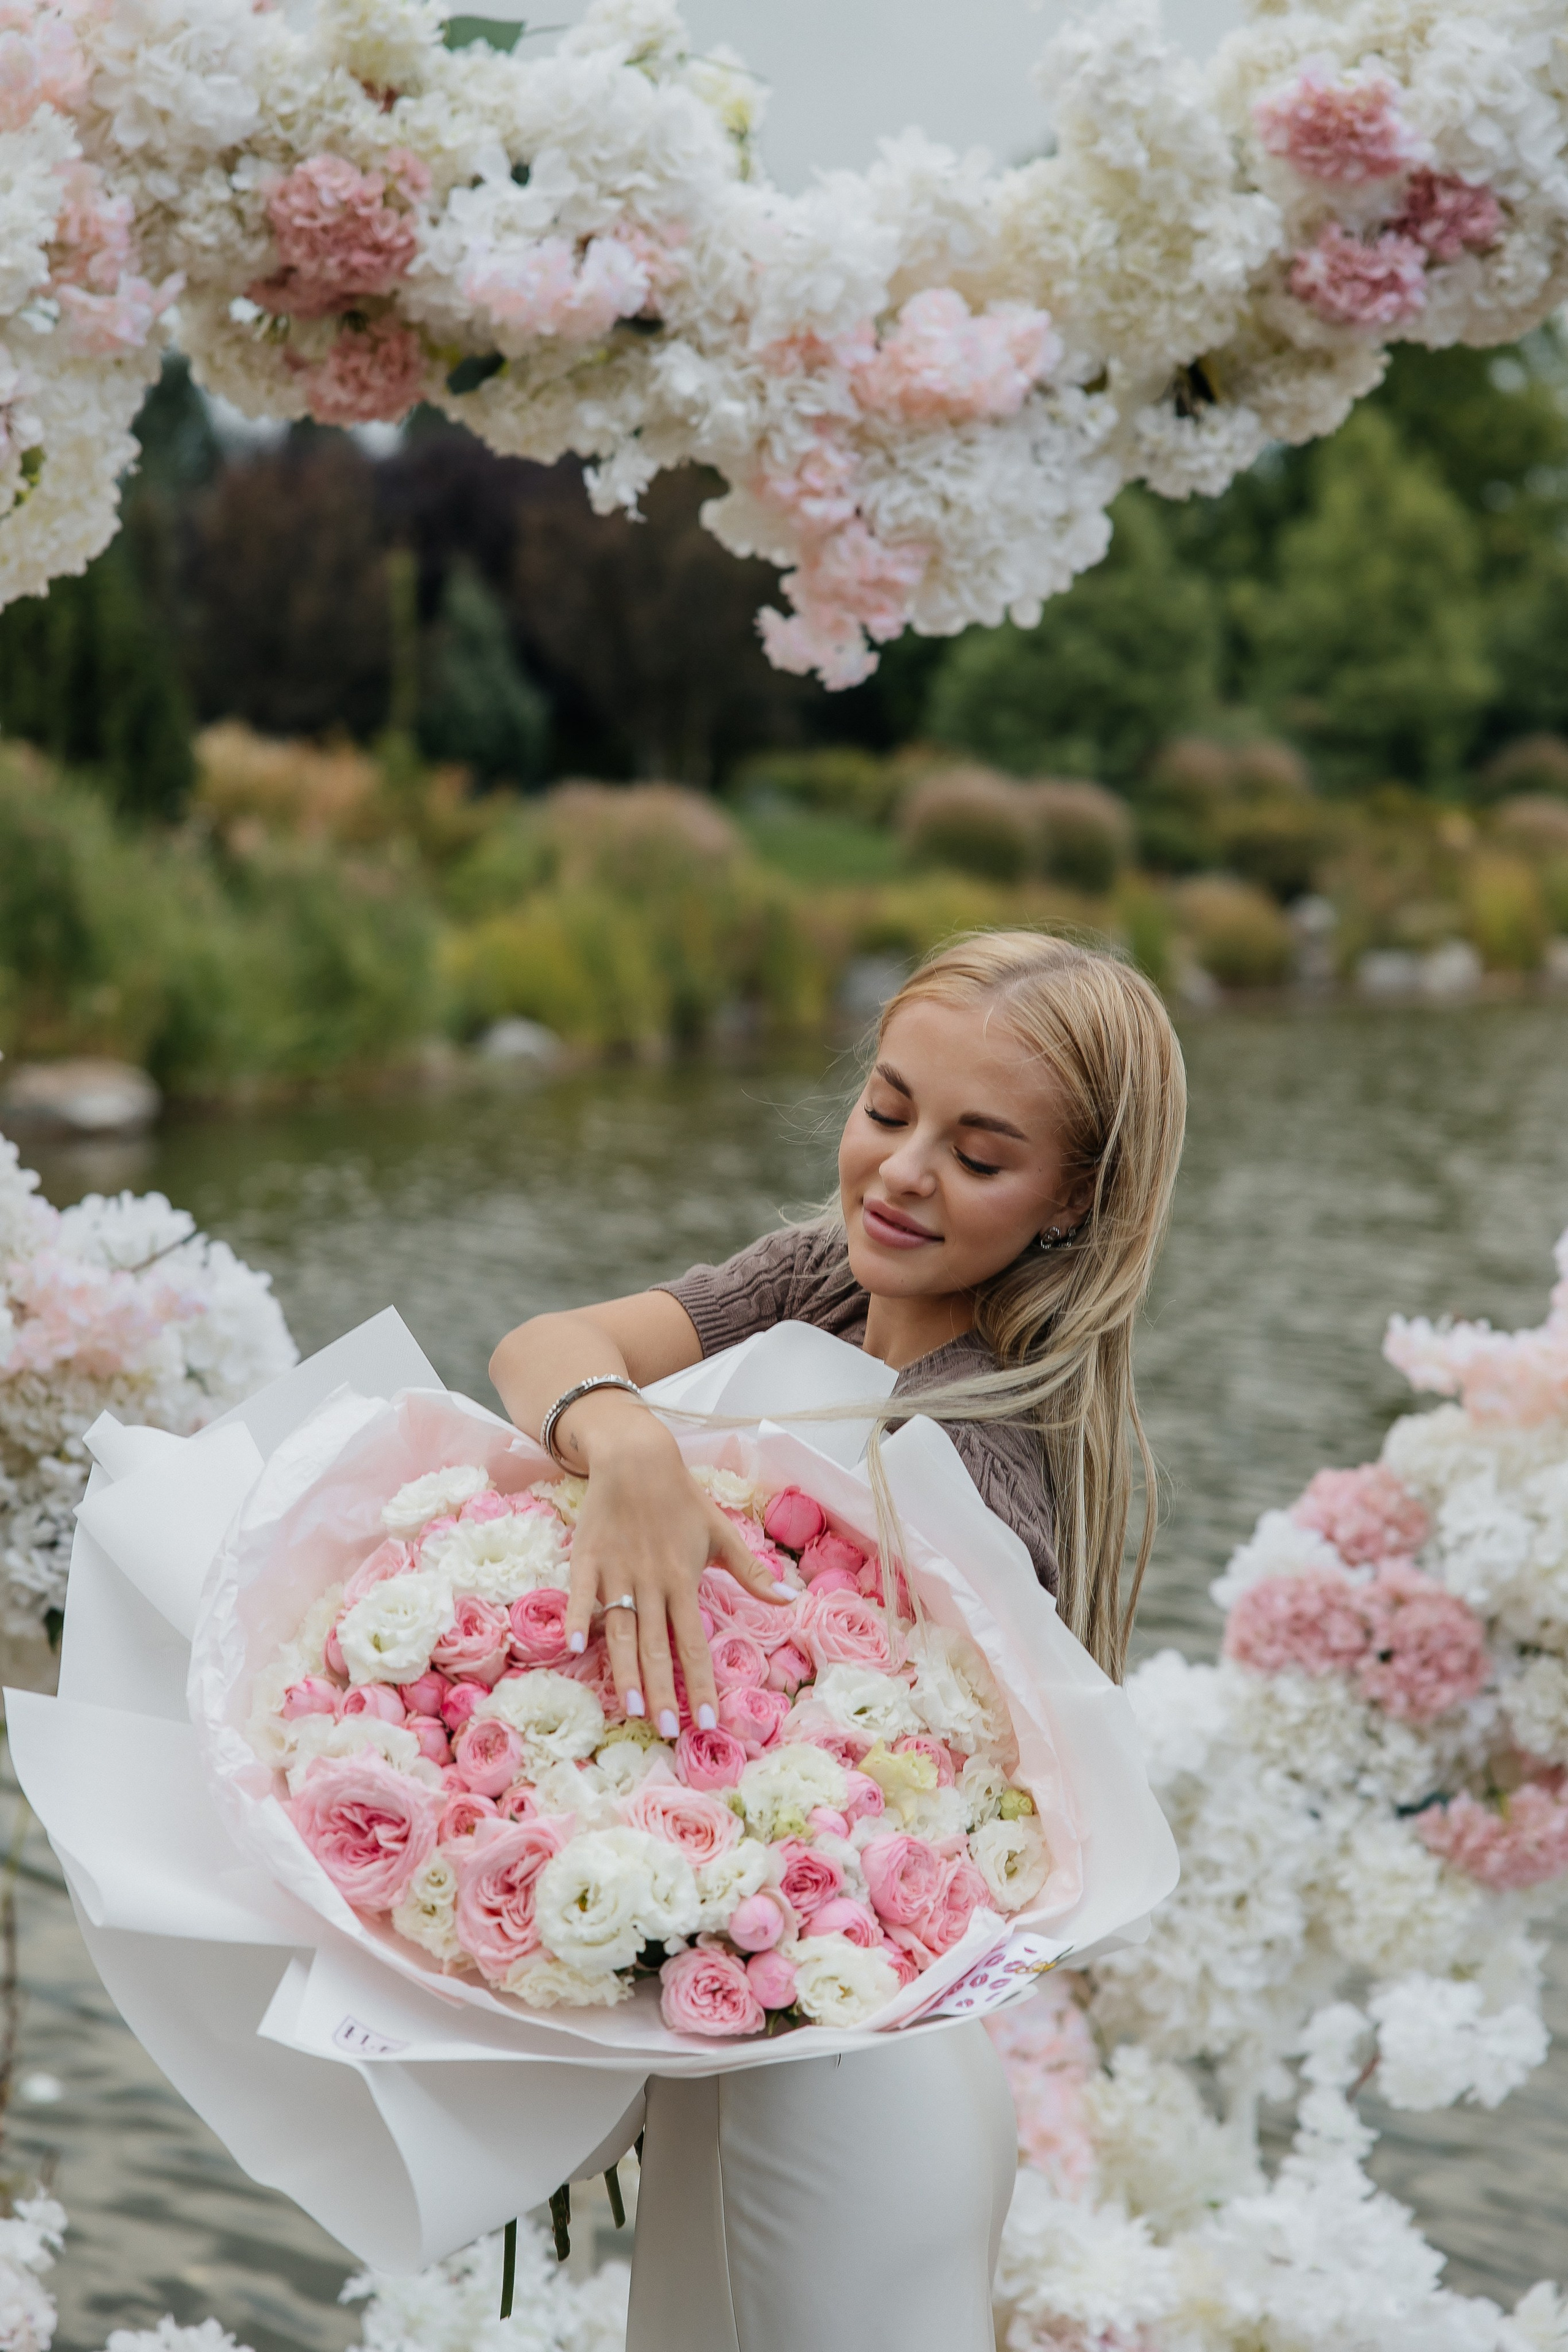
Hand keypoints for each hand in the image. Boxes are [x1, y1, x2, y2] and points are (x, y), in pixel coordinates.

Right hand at [561, 1407, 790, 1734]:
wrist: (637, 1458)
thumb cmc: (682, 1499)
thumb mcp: (720, 1532)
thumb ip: (749, 1571)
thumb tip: (787, 1599)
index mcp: (684, 1580)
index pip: (694, 1642)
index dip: (701, 1683)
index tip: (707, 1721)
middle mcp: (651, 1582)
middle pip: (656, 1645)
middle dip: (663, 1690)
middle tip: (665, 1731)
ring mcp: (617, 1571)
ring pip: (620, 1629)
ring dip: (625, 1669)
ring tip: (631, 1707)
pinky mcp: (587, 1558)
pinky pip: (580, 1592)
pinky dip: (577, 1616)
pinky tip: (574, 1645)